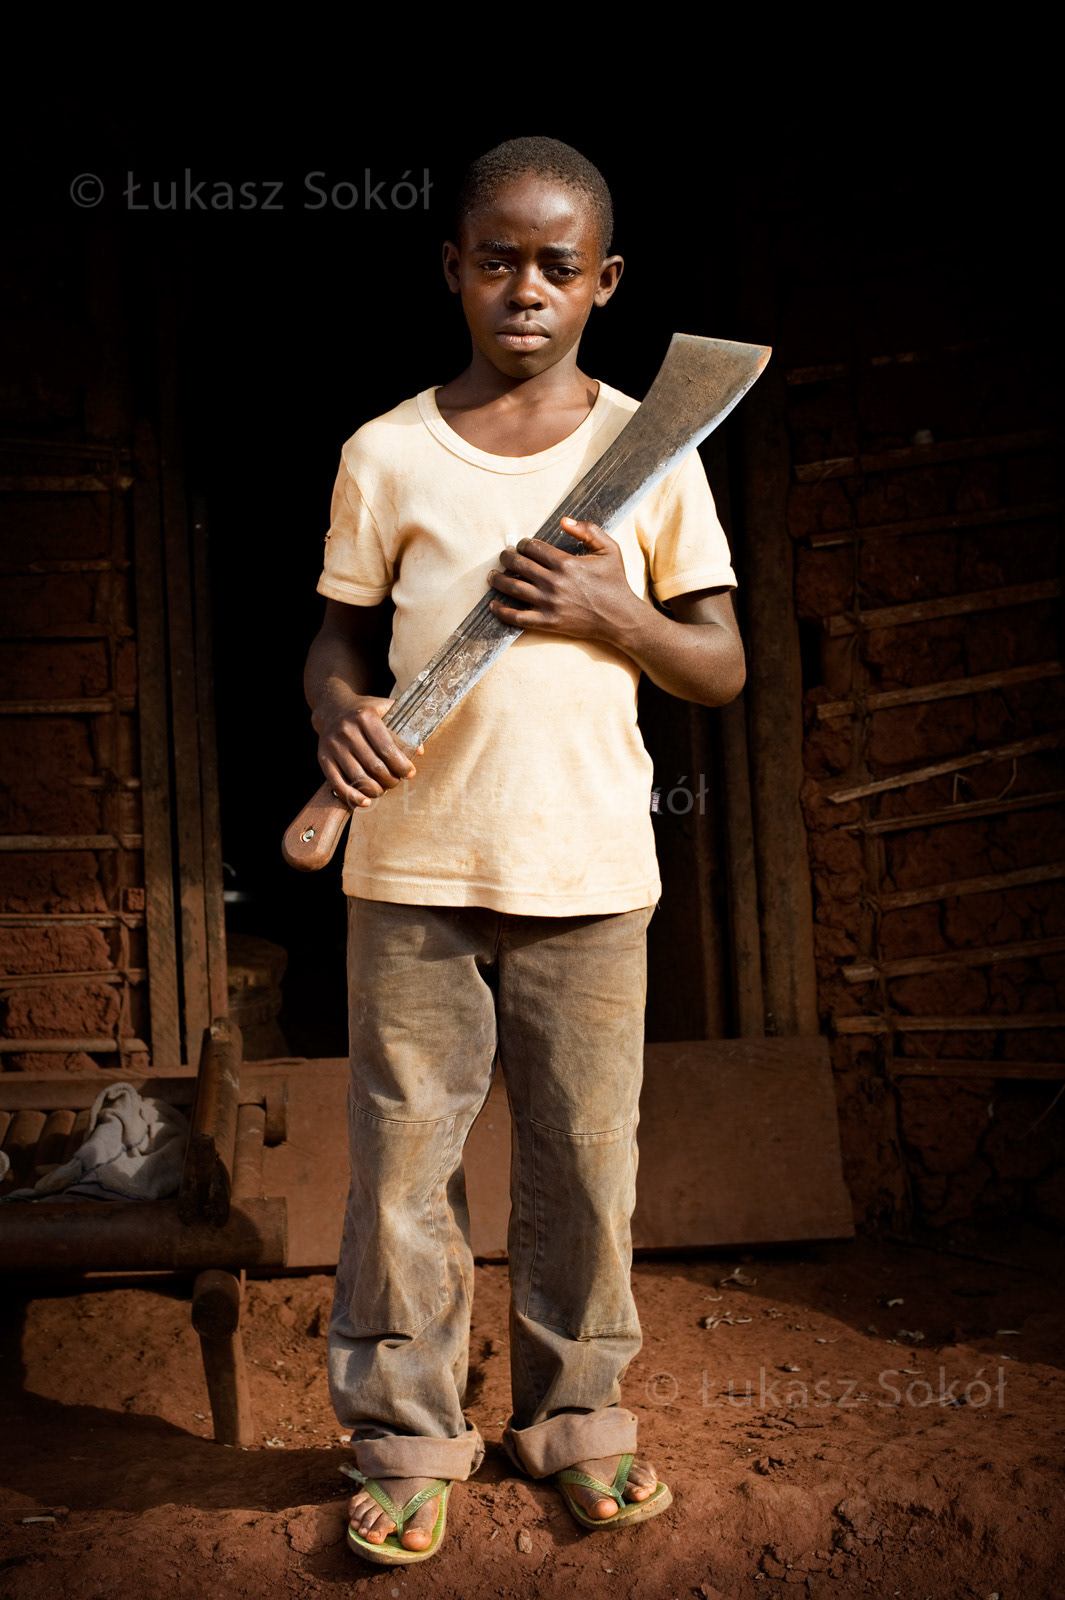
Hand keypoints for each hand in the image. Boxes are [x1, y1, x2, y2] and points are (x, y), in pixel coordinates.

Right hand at [313, 693, 421, 809]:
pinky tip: (365, 802)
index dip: (401, 766)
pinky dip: (352, 797)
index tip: (409, 773)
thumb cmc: (365, 711)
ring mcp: (334, 746)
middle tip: (396, 782)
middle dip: (390, 780)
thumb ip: (404, 727)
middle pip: (374, 766)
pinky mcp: (323, 758)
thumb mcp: (385, 709)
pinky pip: (337, 784)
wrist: (332, 708)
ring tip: (383, 790)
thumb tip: (419, 751)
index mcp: (365, 718)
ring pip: (358, 778)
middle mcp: (347, 731)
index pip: (387, 750)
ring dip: (375, 790)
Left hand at [487, 516, 640, 643]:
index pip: (532, 548)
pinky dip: (501, 611)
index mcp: (565, 563)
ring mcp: (549, 603)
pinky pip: (517, 617)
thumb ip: (588, 530)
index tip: (522, 546)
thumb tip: (564, 520)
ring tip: (493, 576)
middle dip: (506, 558)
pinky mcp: (548, 622)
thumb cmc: (615, 582)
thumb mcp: (610, 549)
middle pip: (517, 565)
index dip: (523, 544)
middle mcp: (553, 582)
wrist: (620, 618)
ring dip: (498, 580)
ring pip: (512, 588)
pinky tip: (493, 605)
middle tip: (503, 557)